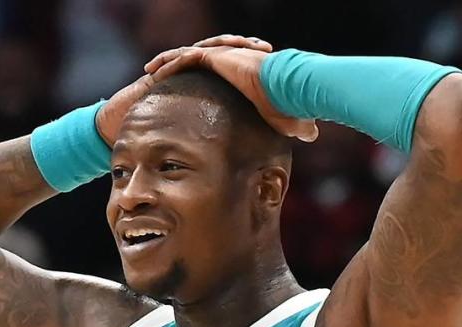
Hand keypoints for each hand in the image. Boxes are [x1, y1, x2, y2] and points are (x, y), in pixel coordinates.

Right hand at [96, 35, 274, 144]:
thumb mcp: (190, 138)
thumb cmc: (151, 135)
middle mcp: (193, 71)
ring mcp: (177, 67)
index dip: (253, 65)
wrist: (116, 126)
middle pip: (223, 51)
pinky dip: (191, 54)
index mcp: (205, 84)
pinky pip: (179, 57)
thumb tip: (249, 154)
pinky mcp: (162, 70)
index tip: (276, 66)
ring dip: (222, 44)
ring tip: (241, 43)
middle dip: (244, 47)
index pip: (233, 68)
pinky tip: (205, 53)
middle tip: (266, 49)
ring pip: (204, 48)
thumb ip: (215, 140)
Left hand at [143, 37, 318, 142]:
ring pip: (187, 56)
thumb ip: (297, 125)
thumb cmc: (292, 104)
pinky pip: (186, 58)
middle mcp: (231, 61)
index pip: (217, 73)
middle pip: (197, 61)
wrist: (290, 89)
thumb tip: (312, 135)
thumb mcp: (292, 118)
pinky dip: (170, 63)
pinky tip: (155, 71)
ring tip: (150, 70)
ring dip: (167, 62)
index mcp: (242, 73)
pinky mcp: (217, 57)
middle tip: (160, 75)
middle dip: (178, 66)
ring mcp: (223, 56)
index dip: (202, 78)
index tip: (188, 88)